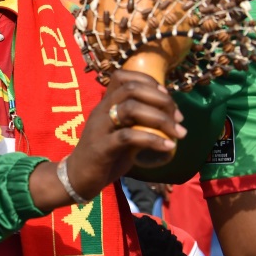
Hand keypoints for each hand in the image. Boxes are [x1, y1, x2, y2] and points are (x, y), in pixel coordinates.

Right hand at [65, 70, 185, 198]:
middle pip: (131, 89)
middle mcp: (101, 111)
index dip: (149, 81)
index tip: (167, 96)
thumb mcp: (123, 135)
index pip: (123, 77)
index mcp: (105, 105)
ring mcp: (99, 128)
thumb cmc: (104, 156)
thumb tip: (170, 120)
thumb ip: (139, 125)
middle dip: (161, 99)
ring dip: (160, 118)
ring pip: (130, 108)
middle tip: (178, 118)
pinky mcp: (101, 147)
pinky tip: (168, 147)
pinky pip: (128, 137)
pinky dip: (153, 140)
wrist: (77, 178)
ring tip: (178, 132)